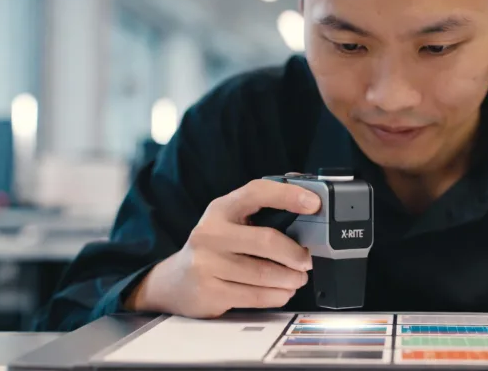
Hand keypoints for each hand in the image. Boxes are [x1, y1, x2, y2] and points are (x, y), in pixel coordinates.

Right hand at [126, 178, 319, 317]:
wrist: (174, 282)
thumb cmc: (214, 247)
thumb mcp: (231, 221)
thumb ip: (263, 208)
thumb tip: (306, 192)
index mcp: (221, 209)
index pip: (256, 192)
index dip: (288, 195)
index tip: (313, 203)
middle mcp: (210, 233)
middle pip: (266, 241)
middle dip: (296, 253)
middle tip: (307, 260)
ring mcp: (207, 264)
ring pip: (264, 274)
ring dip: (290, 279)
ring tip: (298, 278)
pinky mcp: (210, 292)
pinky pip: (255, 296)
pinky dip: (277, 295)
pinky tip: (282, 291)